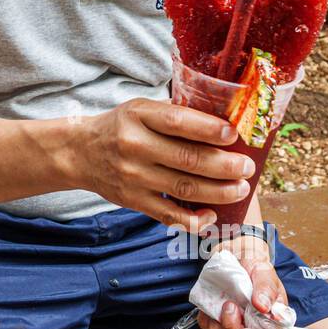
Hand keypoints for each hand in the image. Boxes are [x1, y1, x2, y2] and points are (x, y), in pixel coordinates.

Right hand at [81, 98, 253, 233]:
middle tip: (247, 168)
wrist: (79, 153)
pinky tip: (212, 214)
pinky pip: (169, 216)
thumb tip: (223, 121)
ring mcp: (134, 177)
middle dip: (226, 166)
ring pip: (185, 189)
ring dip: (219, 192)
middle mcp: (135, 146)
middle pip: (188, 159)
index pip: (179, 122)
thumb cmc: (119, 127)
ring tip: (241, 189)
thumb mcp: (140, 109)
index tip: (235, 135)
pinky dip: (194, 219)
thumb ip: (174, 114)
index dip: (210, 130)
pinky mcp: (134, 201)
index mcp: (139, 117)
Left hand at [196, 234, 288, 328]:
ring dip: (219, 323)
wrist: (236, 256)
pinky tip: (212, 302)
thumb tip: (263, 307)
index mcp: (273, 324)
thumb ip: (266, 289)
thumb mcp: (264, 272)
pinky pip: (207, 328)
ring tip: (225, 301)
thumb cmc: (255, 266)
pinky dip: (207, 317)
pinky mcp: (216, 322)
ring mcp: (233, 328)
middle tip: (231, 307)